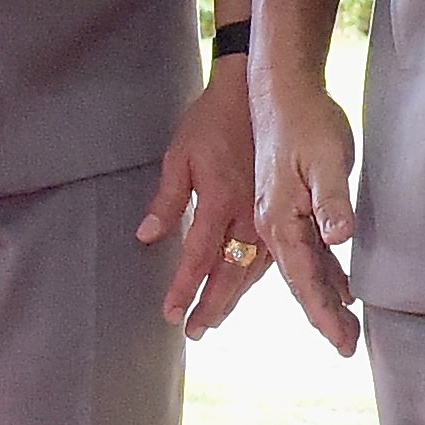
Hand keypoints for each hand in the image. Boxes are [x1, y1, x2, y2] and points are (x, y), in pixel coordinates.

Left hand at [135, 84, 268, 337]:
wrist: (254, 93)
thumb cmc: (212, 121)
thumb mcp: (180, 156)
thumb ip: (166, 201)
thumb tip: (147, 237)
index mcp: (220, 199)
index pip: (199, 256)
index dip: (184, 288)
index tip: (171, 313)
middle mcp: (247, 212)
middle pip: (230, 272)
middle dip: (211, 305)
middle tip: (194, 330)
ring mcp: (266, 212)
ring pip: (253, 268)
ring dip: (233, 297)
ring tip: (214, 319)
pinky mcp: (277, 208)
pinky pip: (269, 252)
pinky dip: (255, 277)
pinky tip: (243, 288)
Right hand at [257, 71, 363, 353]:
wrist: (281, 90)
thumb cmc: (305, 121)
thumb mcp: (324, 158)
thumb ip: (331, 200)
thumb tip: (339, 238)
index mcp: (278, 219)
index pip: (305, 279)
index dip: (324, 312)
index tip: (341, 341)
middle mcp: (273, 225)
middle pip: (300, 282)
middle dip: (323, 316)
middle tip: (347, 347)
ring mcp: (280, 217)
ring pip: (303, 270)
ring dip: (324, 299)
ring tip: (345, 329)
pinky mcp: (290, 206)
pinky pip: (307, 251)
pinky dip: (323, 274)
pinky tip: (341, 287)